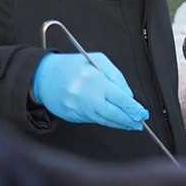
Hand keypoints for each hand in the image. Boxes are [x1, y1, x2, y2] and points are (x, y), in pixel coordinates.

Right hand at [32, 52, 148, 130]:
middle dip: (129, 119)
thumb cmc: (71, 66)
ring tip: (132, 124)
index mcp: (94, 80)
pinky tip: (116, 122)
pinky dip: (107, 122)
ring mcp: (78, 109)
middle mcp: (86, 97)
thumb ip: (116, 76)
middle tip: (139, 121)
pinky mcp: (73, 117)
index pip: (119, 98)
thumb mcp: (97, 60)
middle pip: (113, 113)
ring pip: (105, 120)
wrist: (42, 76)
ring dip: (120, 124)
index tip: (142, 113)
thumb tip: (128, 96)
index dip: (133, 108)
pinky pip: (95, 121)